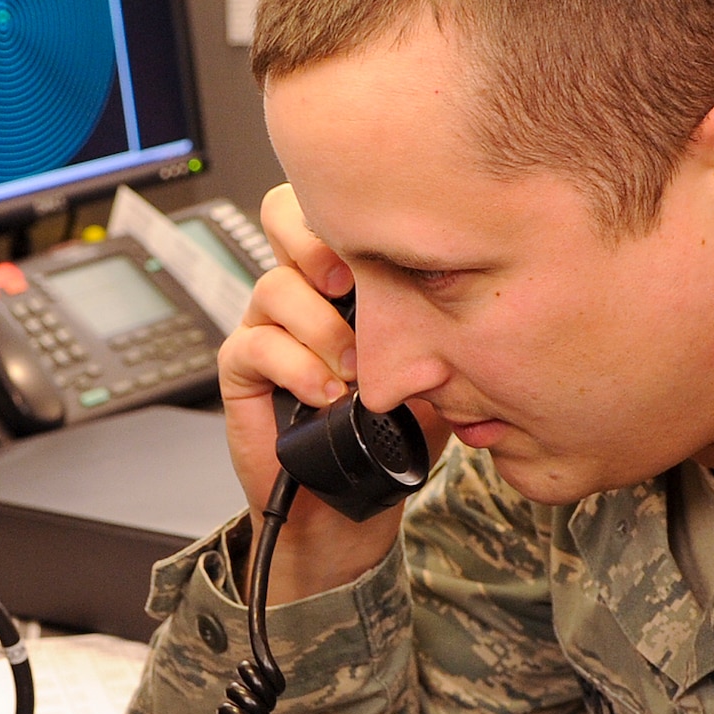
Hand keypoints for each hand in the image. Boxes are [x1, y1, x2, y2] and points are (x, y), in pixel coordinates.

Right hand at [218, 185, 447, 604]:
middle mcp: (302, 292)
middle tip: (348, 283)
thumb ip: (441, 328)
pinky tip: (325, 393)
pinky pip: (255, 345)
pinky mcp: (241, 369)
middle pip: (281, 216)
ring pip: (274, 286)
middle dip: (316, 241)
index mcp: (344, 278)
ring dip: (320, 326)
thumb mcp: (434, 372)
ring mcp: (268, 327)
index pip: (330, 207)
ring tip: (350, 370)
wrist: (346, 506)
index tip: (388, 249)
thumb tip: (472, 290)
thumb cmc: (388, 437)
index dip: (349, 211)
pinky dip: (295, 366)